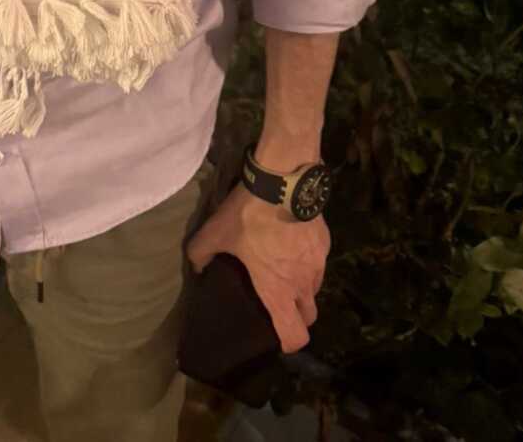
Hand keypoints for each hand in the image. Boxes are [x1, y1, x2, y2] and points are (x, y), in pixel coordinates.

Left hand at [185, 181, 329, 353]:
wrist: (283, 181)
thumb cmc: (249, 215)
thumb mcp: (215, 233)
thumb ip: (201, 255)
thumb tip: (196, 267)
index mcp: (278, 291)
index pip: (295, 336)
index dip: (287, 342)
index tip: (275, 335)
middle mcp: (303, 284)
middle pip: (310, 315)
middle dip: (297, 315)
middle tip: (278, 301)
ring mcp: (318, 263)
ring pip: (315, 288)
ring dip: (303, 287)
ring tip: (283, 270)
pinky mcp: (325, 242)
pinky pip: (318, 261)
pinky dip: (307, 260)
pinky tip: (291, 242)